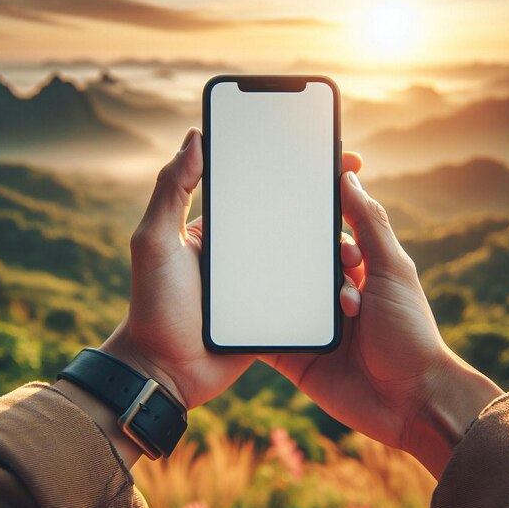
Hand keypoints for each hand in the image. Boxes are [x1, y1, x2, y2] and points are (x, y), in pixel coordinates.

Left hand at [100, 130, 367, 411]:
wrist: (165, 369)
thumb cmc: (154, 303)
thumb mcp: (155, 240)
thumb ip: (171, 190)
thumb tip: (194, 137)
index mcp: (221, 227)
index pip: (258, 186)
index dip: (287, 163)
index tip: (317, 146)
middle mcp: (245, 249)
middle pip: (290, 215)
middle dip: (322, 193)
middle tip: (350, 171)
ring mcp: (262, 279)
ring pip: (305, 252)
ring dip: (332, 239)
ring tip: (355, 235)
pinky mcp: (274, 308)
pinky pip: (306, 290)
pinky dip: (327, 281)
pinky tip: (350, 273)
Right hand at [263, 167, 501, 478]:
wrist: (409, 402)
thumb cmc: (409, 331)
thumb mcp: (392, 269)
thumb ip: (369, 224)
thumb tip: (349, 176)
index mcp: (356, 272)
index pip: (327, 237)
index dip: (311, 218)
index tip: (288, 191)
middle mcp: (330, 297)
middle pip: (297, 265)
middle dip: (282, 252)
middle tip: (257, 231)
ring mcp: (310, 326)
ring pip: (277, 296)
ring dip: (266, 285)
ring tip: (241, 264)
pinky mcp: (294, 355)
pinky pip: (265, 334)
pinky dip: (251, 323)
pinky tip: (229, 306)